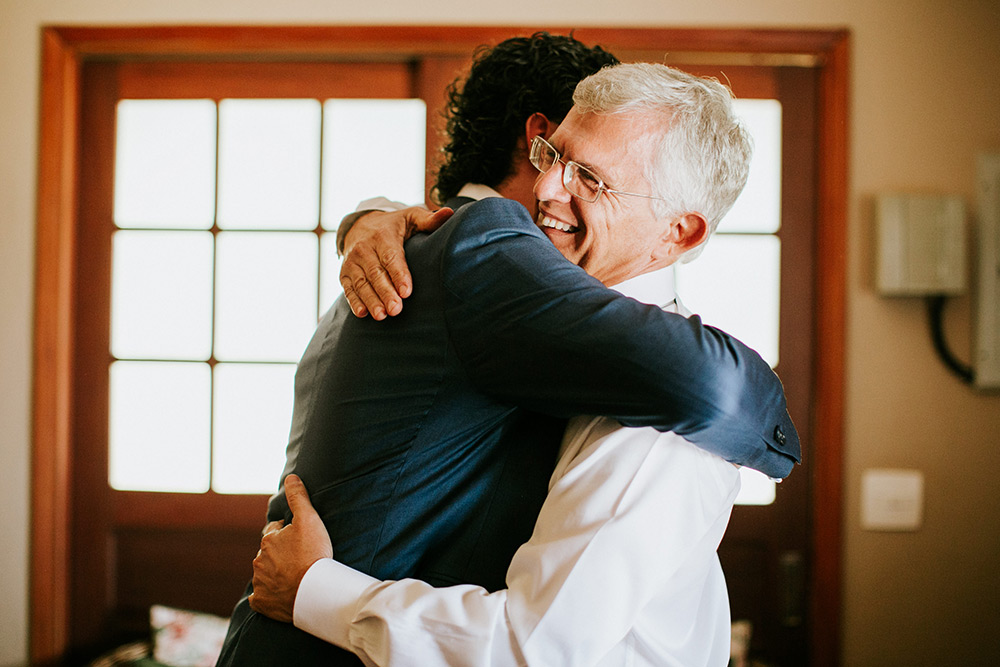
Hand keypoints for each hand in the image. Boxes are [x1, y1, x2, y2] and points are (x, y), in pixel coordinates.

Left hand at [248, 474, 332, 622]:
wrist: (313, 592)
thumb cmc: (313, 554)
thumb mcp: (309, 520)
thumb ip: (298, 498)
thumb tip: (290, 477)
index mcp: (269, 540)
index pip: (275, 530)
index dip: (288, 533)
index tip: (301, 540)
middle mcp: (259, 560)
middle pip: (269, 553)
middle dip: (280, 554)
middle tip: (300, 559)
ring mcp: (259, 583)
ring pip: (265, 574)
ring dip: (275, 574)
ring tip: (295, 577)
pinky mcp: (261, 603)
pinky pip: (261, 598)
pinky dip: (269, 596)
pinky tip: (282, 595)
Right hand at [340, 207, 452, 319]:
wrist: (360, 226)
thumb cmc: (393, 225)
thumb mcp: (410, 217)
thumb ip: (428, 219)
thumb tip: (448, 213)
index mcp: (383, 236)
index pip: (391, 257)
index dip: (399, 275)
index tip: (407, 292)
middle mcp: (364, 248)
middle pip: (376, 273)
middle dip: (386, 292)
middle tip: (396, 309)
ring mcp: (352, 262)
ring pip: (361, 283)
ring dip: (371, 300)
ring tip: (381, 315)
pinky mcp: (344, 273)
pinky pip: (348, 288)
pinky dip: (354, 301)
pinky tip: (363, 314)